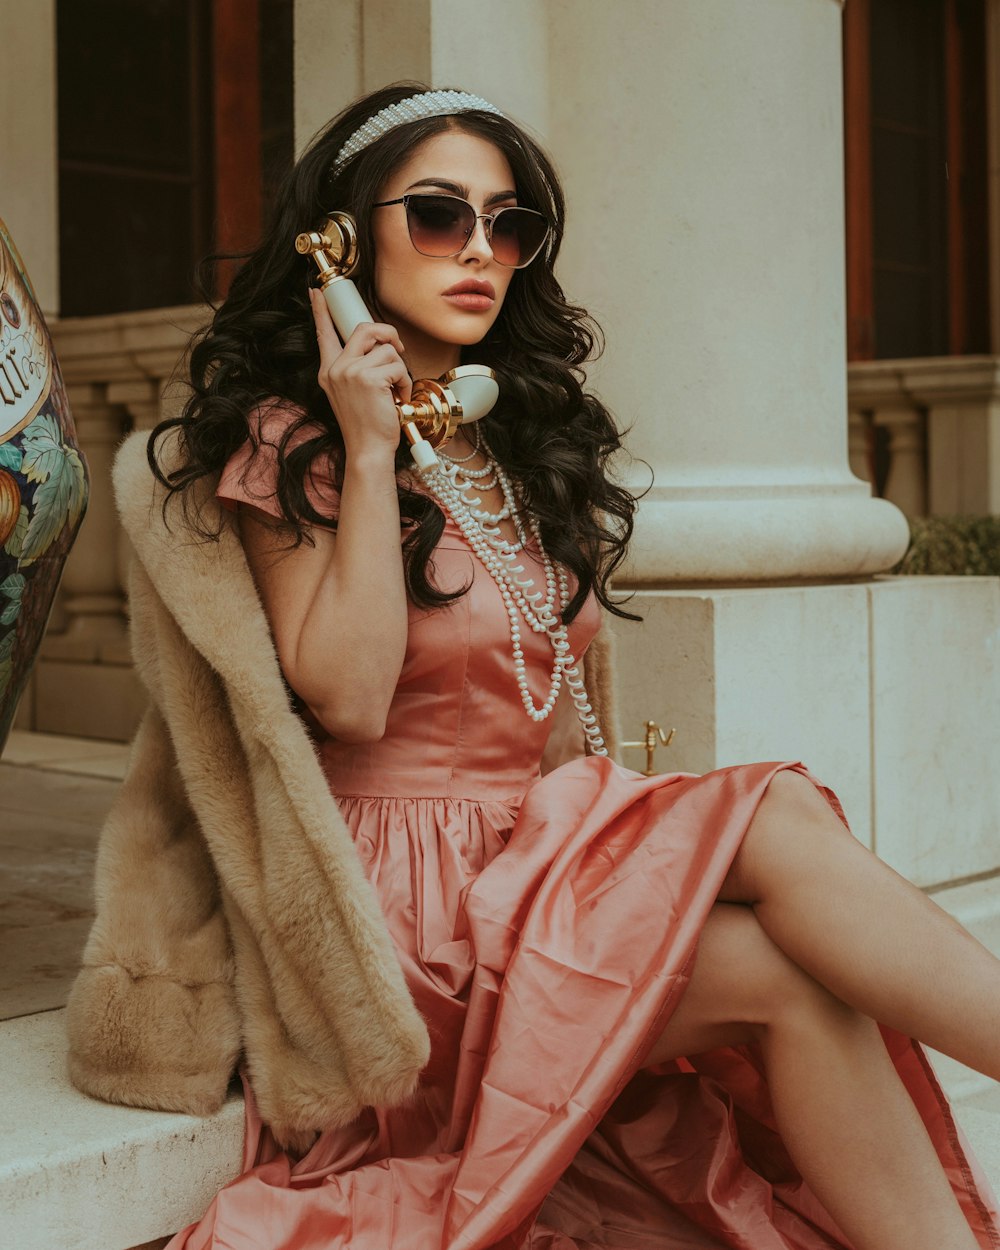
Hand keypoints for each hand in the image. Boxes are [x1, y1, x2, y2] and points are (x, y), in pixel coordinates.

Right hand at [309, 286, 411, 456]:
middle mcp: (336, 368)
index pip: (323, 334)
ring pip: (387, 350)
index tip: (317, 291)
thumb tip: (377, 348)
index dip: (321, 311)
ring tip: (394, 392)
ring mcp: (350, 372)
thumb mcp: (351, 394)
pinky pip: (398, 366)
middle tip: (398, 349)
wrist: (367, 450)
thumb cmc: (366, 425)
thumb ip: (356, 370)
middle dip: (388, 335)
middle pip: (365, 329)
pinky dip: (405, 383)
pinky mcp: (369, 378)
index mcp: (329, 371)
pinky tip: (397, 399)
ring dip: (399, 370)